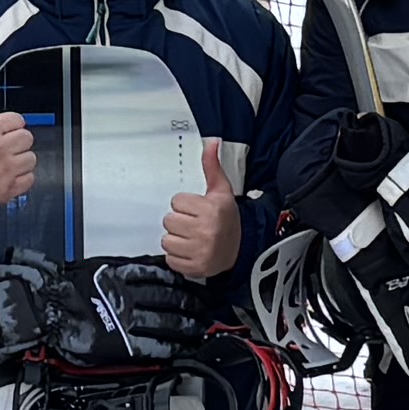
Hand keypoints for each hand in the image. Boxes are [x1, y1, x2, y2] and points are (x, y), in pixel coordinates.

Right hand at [0, 66, 36, 210]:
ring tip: (6, 162)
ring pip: (31, 158)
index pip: (18, 120)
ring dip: (21, 160)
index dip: (11, 125)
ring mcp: (4, 169)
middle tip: (4, 147)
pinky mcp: (8, 187)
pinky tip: (8, 175)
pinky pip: (30, 178)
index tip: (1, 132)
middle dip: (17, 142)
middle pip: (27, 138)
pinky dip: (22, 178)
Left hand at [158, 149, 236, 281]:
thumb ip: (212, 166)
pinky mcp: (195, 267)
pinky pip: (170, 259)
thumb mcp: (222, 191)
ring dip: (176, 240)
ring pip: (167, 241)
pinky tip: (191, 250)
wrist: (242, 248)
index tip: (196, 210)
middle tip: (193, 224)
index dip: (185, 205)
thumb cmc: (228, 218)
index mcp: (211, 209)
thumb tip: (211, 142)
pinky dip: (177, 257)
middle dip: (179, 222)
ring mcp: (200, 251)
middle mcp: (206, 231)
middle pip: (169, 221)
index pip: (176, 202)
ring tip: (191, 238)